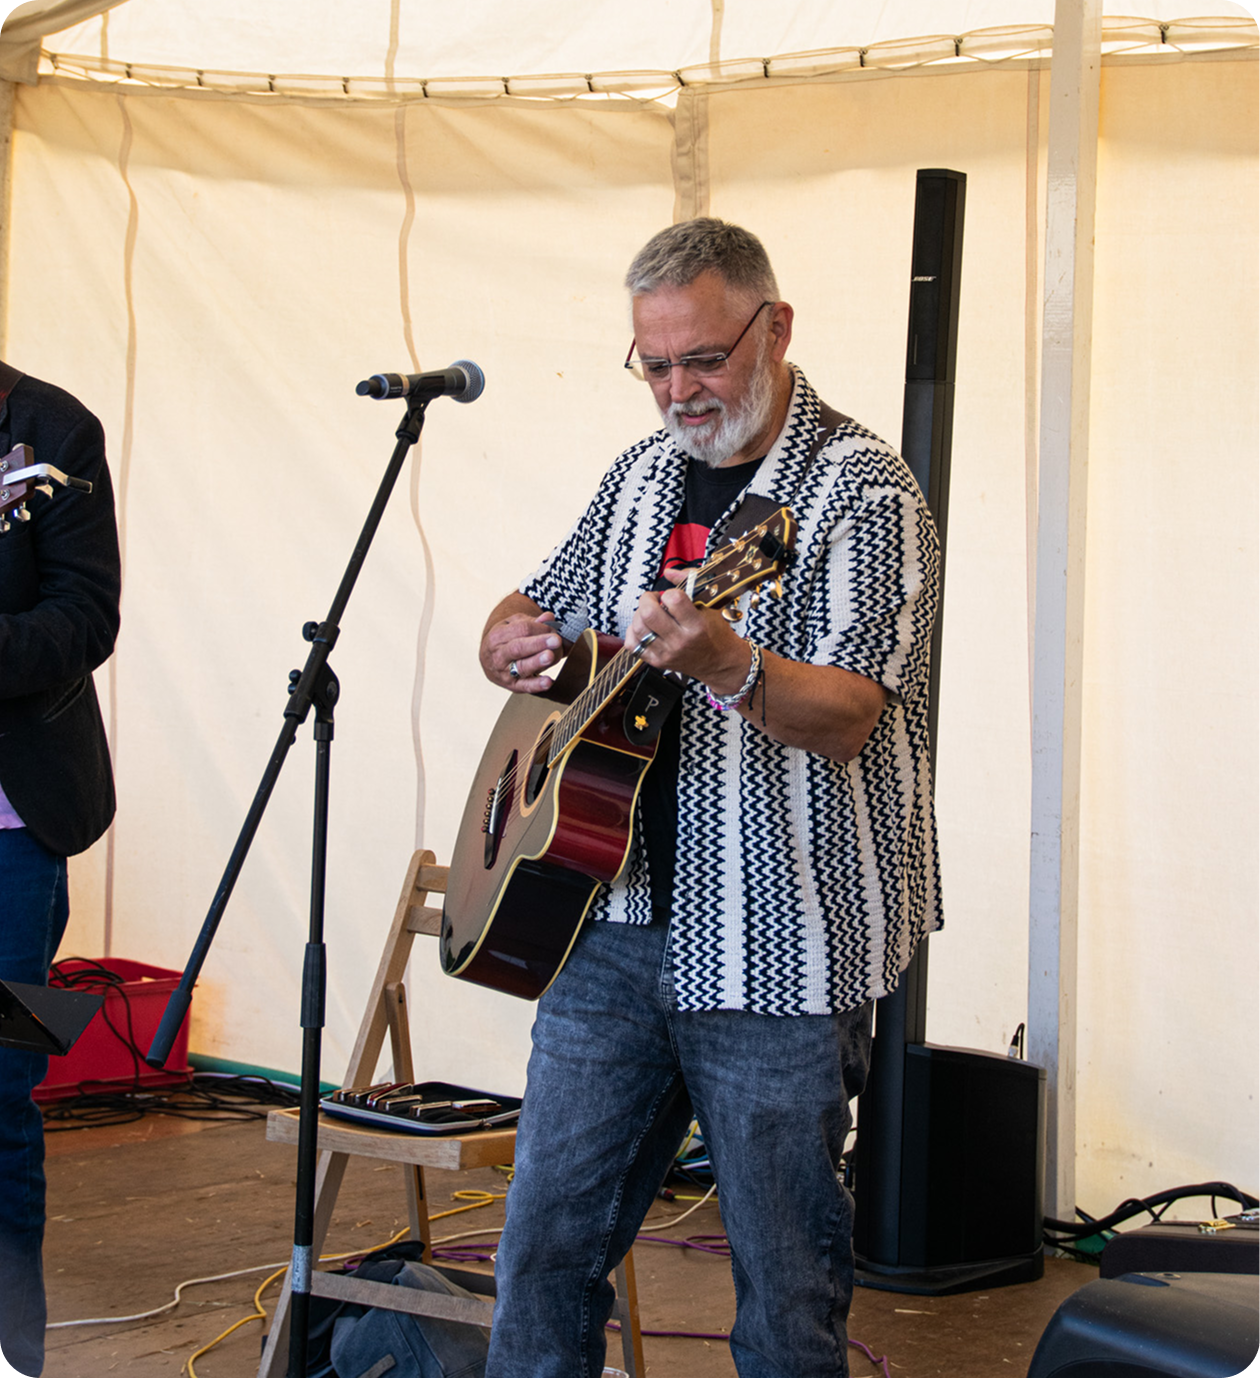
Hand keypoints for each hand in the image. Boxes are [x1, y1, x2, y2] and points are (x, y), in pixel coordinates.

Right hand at [481, 607, 562, 692]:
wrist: (488, 661)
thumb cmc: (505, 640)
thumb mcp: (513, 626)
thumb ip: (532, 621)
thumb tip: (549, 617)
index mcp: (497, 636)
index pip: (521, 629)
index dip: (540, 628)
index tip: (554, 628)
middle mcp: (498, 655)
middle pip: (519, 647)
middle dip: (538, 643)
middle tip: (556, 640)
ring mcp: (504, 672)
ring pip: (521, 667)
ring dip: (537, 662)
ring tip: (550, 656)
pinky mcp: (512, 686)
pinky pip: (525, 686)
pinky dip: (537, 685)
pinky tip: (548, 682)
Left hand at [626, 570, 750, 693]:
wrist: (719, 662)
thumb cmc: (715, 632)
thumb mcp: (709, 606)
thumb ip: (690, 582)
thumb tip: (668, 572)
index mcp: (696, 626)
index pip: (673, 599)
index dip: (670, 592)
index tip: (674, 596)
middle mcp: (680, 641)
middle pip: (648, 613)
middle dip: (647, 599)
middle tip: (654, 600)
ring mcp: (666, 653)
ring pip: (638, 627)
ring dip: (640, 614)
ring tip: (651, 613)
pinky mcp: (656, 662)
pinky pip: (632, 644)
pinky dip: (634, 632)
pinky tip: (646, 628)